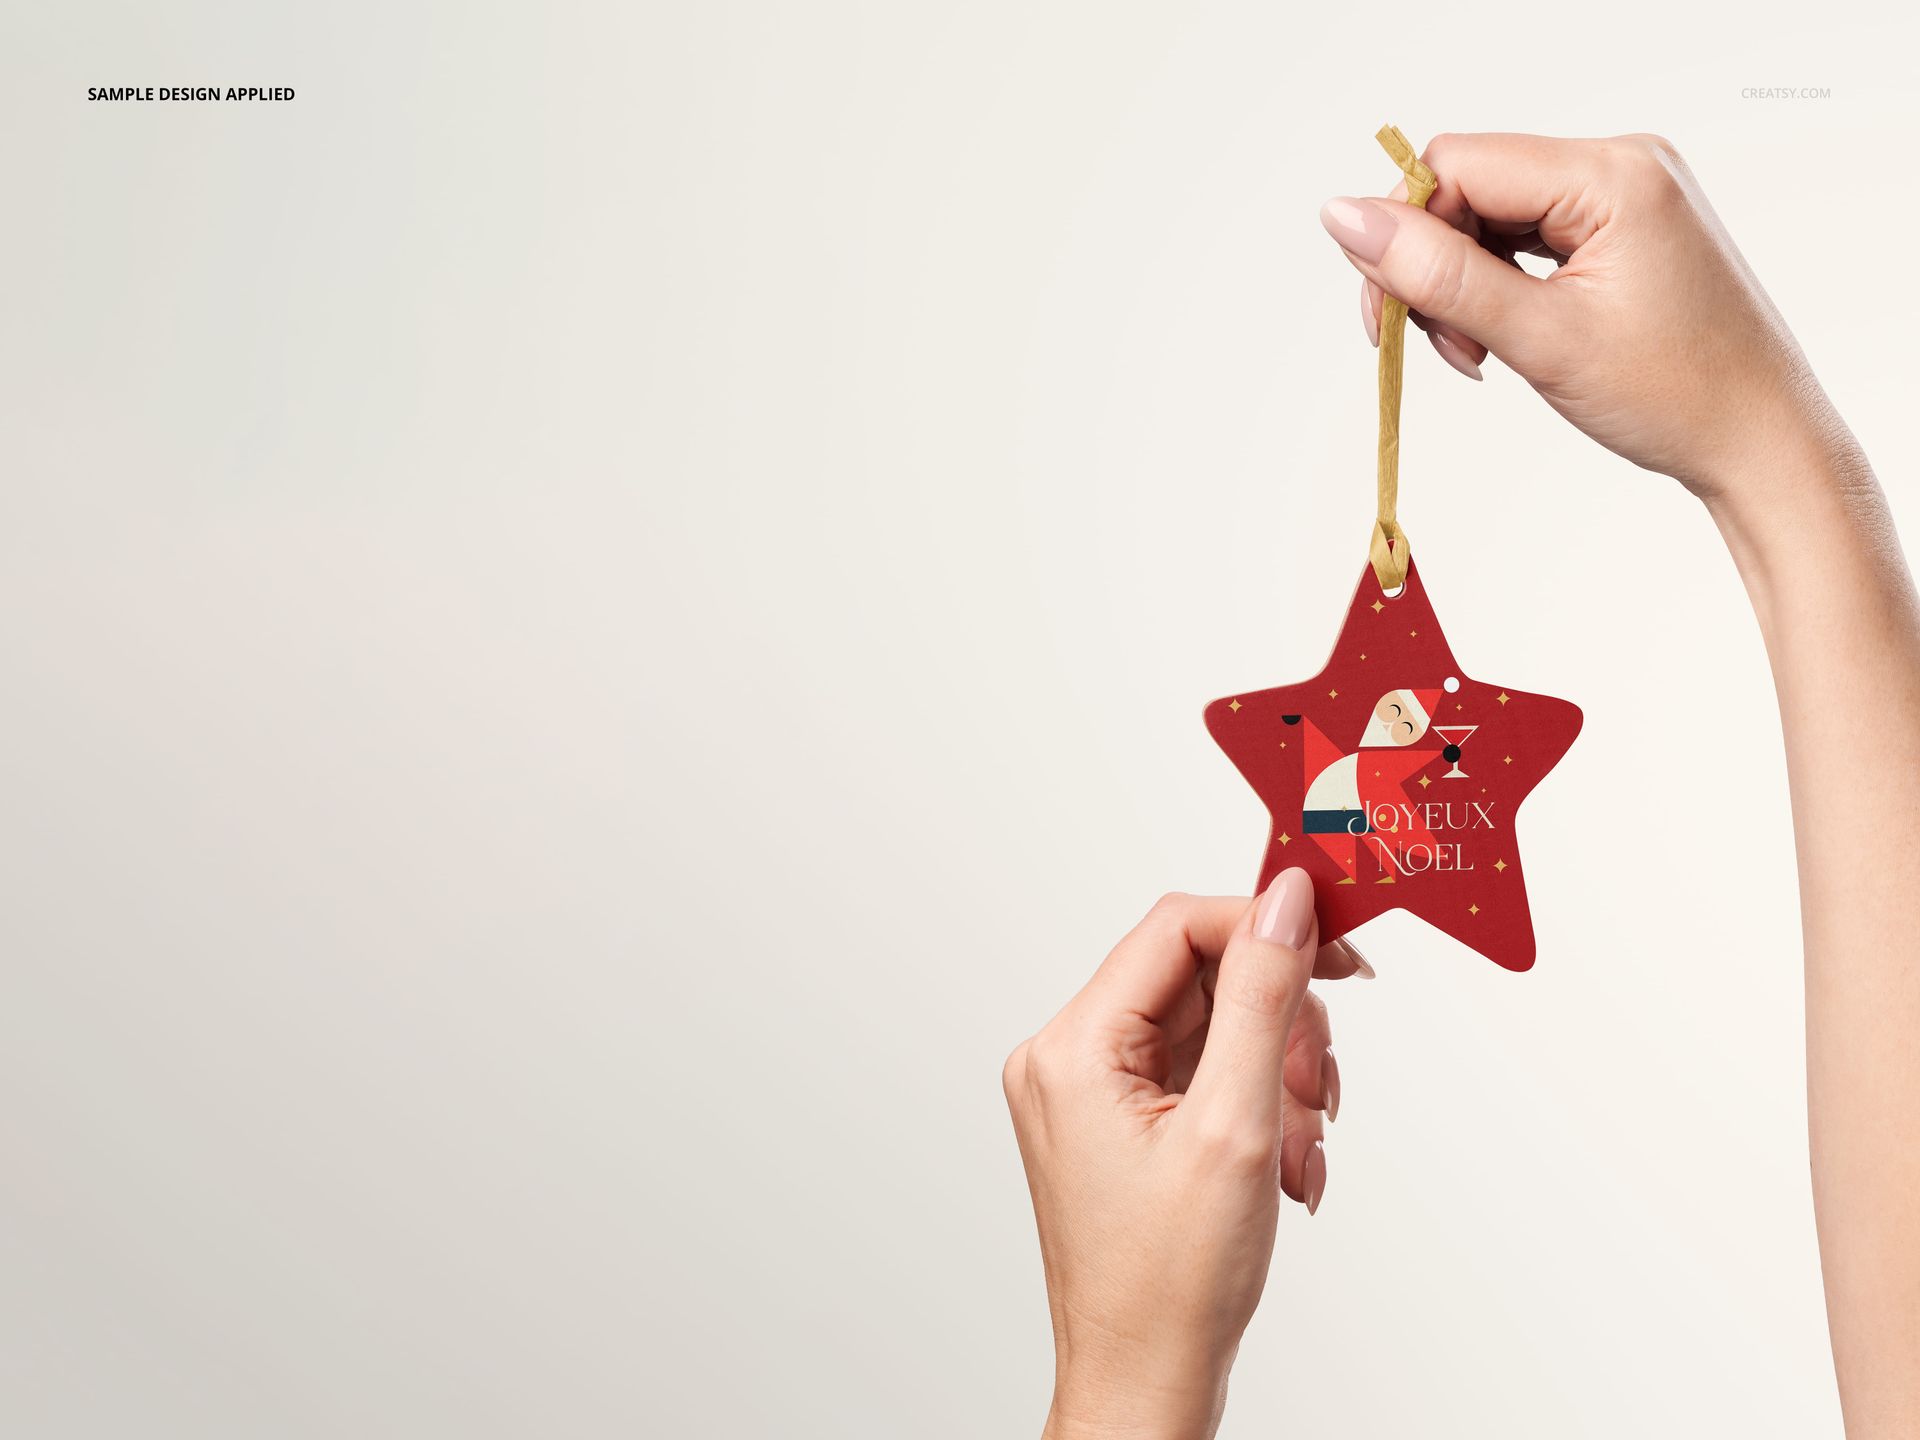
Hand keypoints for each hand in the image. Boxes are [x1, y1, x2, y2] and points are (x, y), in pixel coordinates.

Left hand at [1003, 871, 1368, 1439]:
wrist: (1144, 1385)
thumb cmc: (1169, 1285)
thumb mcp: (1235, 1125)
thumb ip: (1262, 998)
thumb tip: (1286, 903)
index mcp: (1072, 1049)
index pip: (1176, 929)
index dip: (1263, 925)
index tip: (1337, 944)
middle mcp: (1069, 1060)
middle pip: (1200, 978)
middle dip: (1279, 1025)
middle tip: (1320, 1088)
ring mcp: (1093, 1094)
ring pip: (1214, 1029)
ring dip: (1279, 1076)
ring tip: (1300, 1147)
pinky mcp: (1121, 1123)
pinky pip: (1204, 1076)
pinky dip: (1259, 1108)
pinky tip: (1284, 1167)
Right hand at [1321, 132, 1851, 499]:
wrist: (1759, 442)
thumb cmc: (1676, 396)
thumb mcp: (1539, 338)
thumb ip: (1437, 274)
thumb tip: (1342, 216)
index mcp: (1612, 173)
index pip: (1457, 163)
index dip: (1405, 232)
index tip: (1391, 314)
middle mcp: (1620, 164)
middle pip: (1469, 188)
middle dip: (1434, 268)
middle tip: (1444, 347)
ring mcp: (1624, 194)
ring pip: (1489, 217)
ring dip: (1461, 286)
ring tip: (1480, 353)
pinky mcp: (1621, 228)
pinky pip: (1524, 237)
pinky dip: (1496, 288)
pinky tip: (1503, 337)